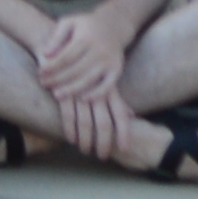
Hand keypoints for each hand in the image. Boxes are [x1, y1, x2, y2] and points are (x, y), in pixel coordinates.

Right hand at [31, 14, 138, 159]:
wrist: (65, 42)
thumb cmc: (88, 62)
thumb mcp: (105, 78)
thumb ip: (117, 98)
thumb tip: (132, 115)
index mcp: (110, 88)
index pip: (120, 114)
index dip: (124, 132)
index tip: (124, 148)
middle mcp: (97, 90)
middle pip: (104, 123)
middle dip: (104, 142)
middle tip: (102, 156)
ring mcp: (81, 90)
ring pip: (86, 122)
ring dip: (86, 139)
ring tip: (85, 151)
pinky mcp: (65, 90)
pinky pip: (68, 114)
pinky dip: (69, 128)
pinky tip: (70, 138)